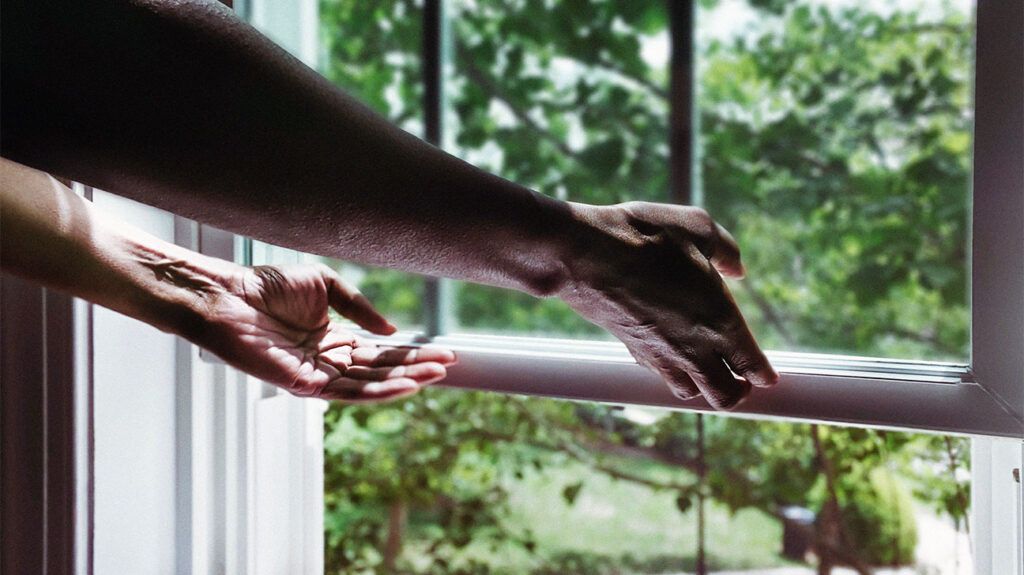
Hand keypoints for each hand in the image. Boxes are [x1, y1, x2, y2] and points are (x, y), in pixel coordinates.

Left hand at [197, 263, 455, 402]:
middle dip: (415, 368)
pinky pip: (346, 392)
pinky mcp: (303, 384)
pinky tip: (403, 383)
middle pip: (380, 370)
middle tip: (448, 366)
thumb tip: (391, 331)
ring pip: (368, 385)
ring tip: (435, 375)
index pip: (381, 351)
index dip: (412, 353)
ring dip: (404, 381)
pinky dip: (378, 389)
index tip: (443, 352)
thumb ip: (359, 308)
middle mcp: (328, 361)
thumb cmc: (268, 287)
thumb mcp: (325, 285)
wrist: (229, 295)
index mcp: (334, 339)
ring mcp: (317, 375)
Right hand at [563, 201, 777, 409]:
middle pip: (725, 396)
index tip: (766, 376)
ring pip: (692, 394)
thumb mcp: (696, 226)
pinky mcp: (634, 352)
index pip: (752, 365)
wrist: (586, 253)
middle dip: (738, 392)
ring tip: (708, 374)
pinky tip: (671, 357)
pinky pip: (661, 378)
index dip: (763, 374)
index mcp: (720, 320)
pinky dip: (672, 375)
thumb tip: (737, 268)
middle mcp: (694, 347)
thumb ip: (725, 249)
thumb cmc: (643, 236)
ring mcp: (661, 354)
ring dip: (704, 388)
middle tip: (741, 381)